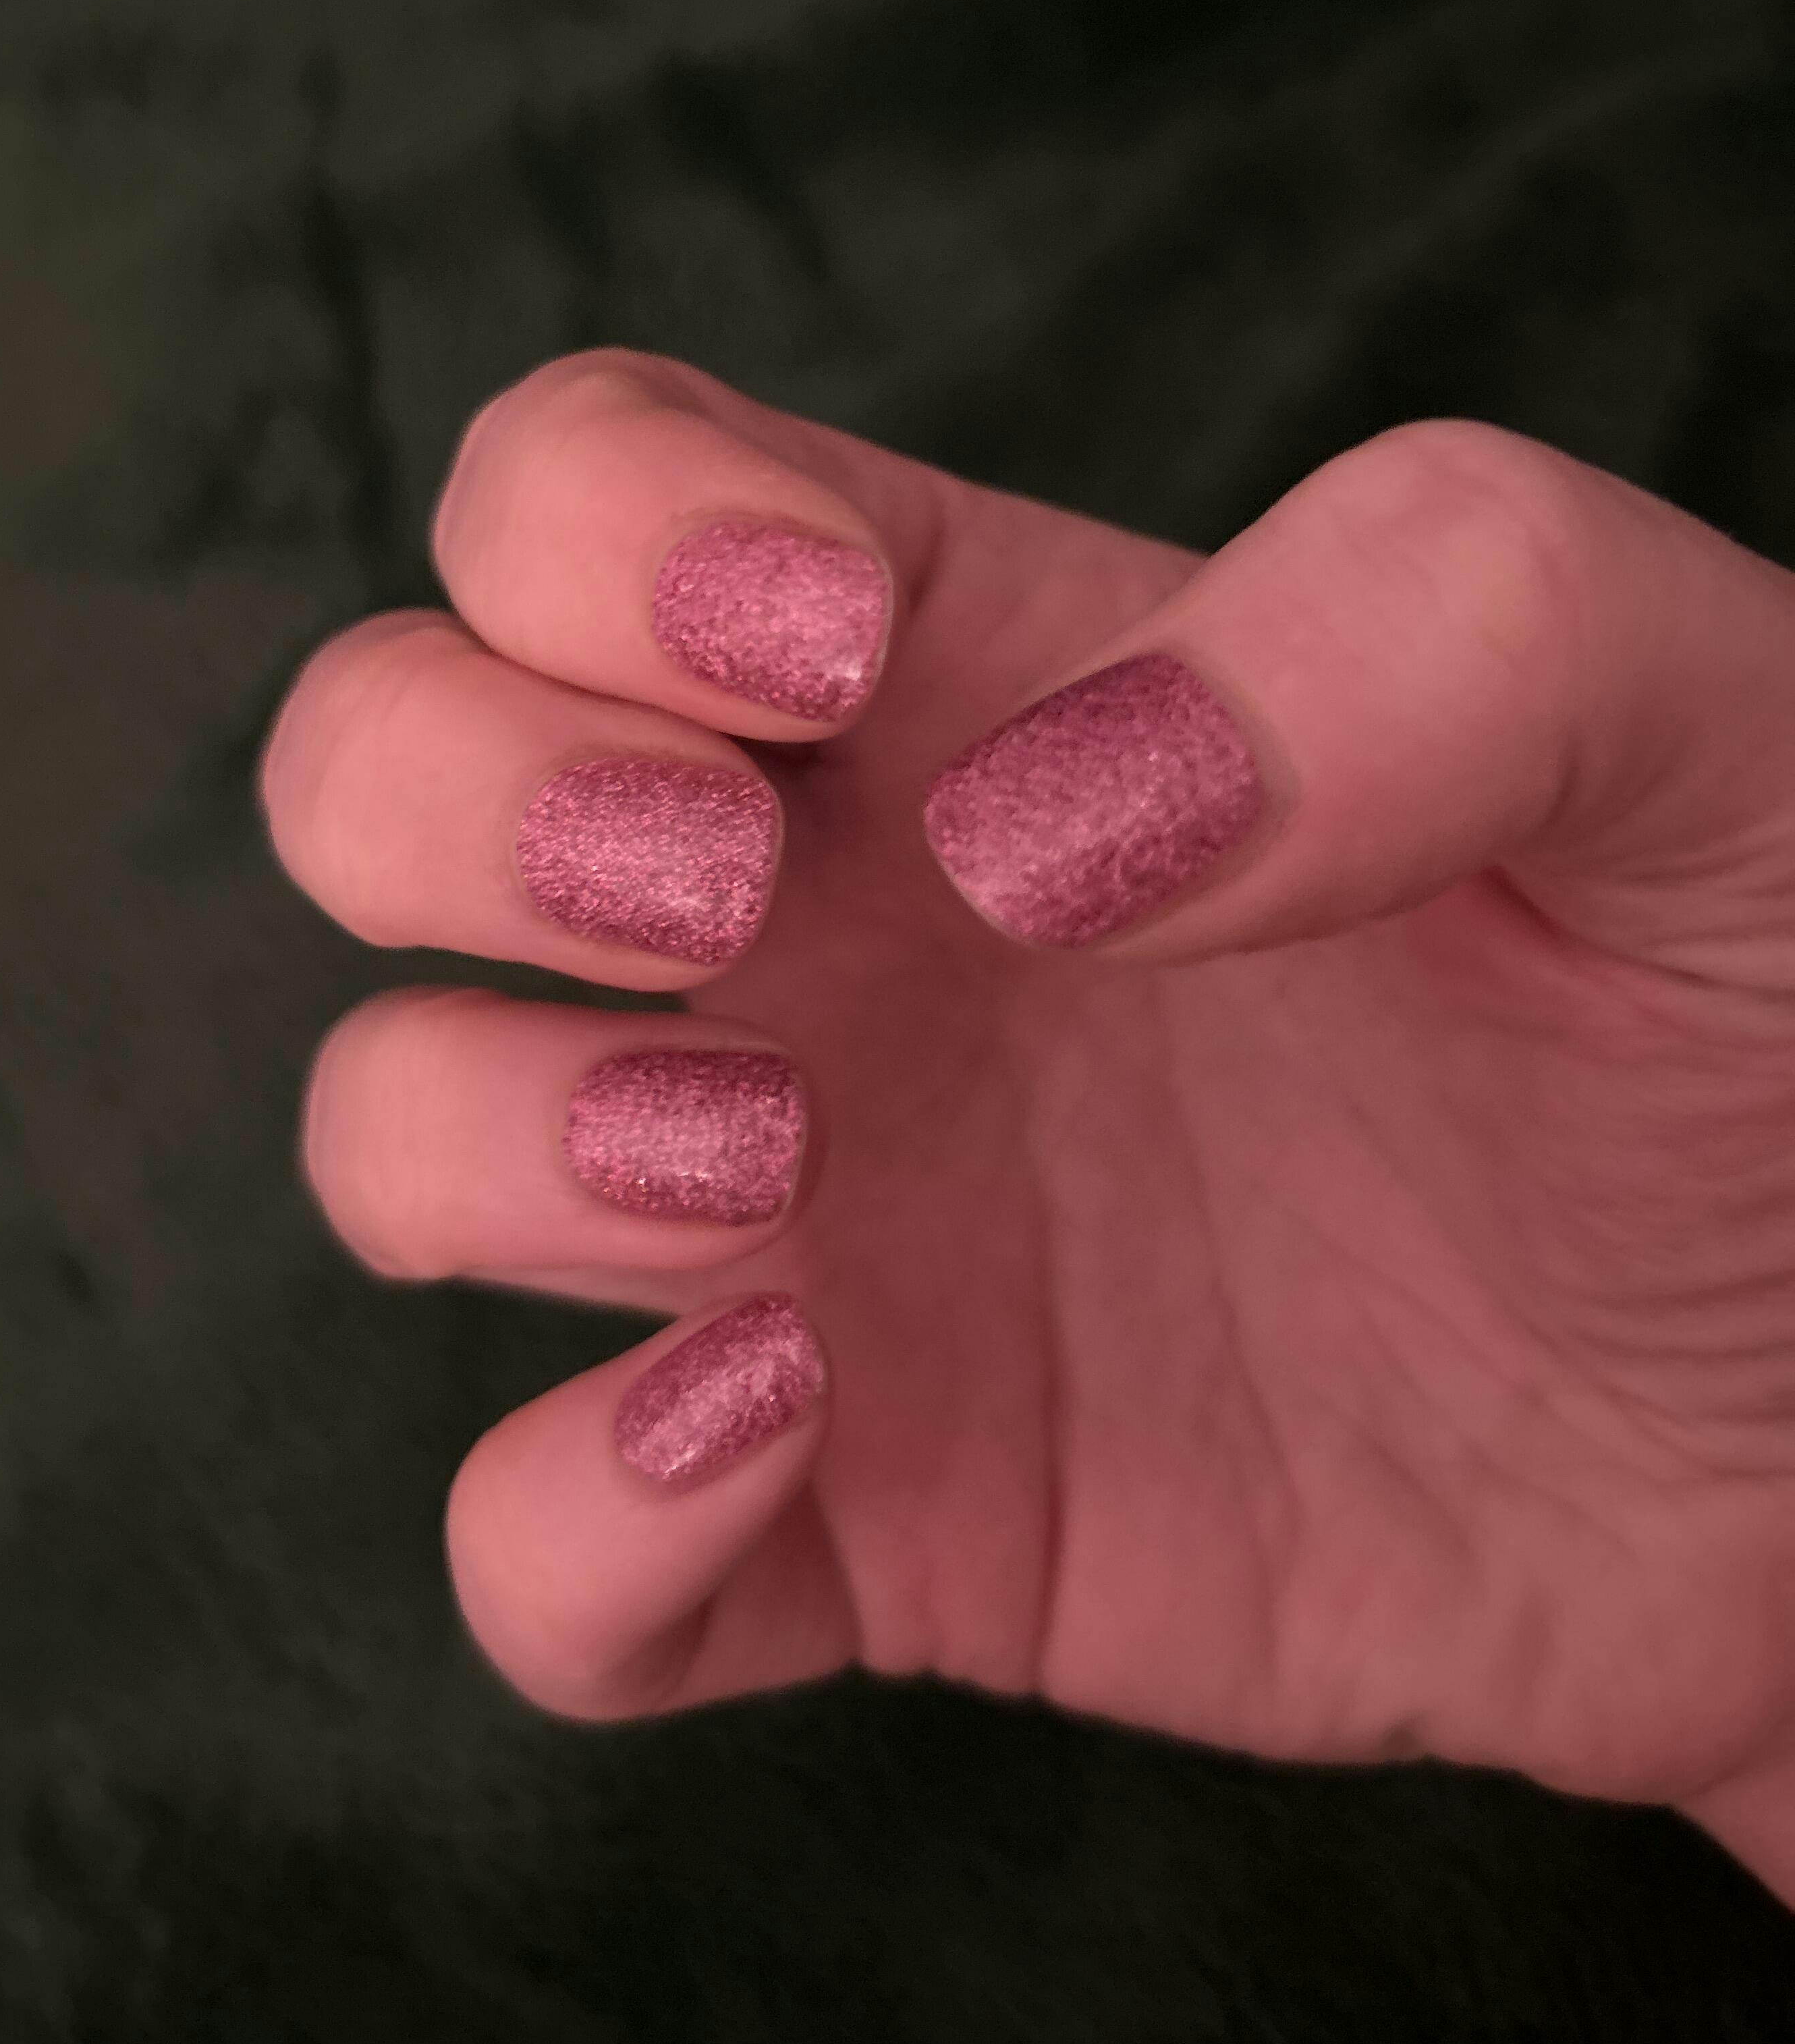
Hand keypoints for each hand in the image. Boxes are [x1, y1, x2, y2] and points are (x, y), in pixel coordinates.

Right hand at [263, 353, 1794, 1900]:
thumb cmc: (1765, 1009)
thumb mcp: (1695, 718)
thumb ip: (1442, 623)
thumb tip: (1046, 825)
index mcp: (963, 672)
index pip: (577, 491)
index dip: (590, 528)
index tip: (826, 650)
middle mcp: (820, 923)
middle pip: (387, 774)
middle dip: (453, 805)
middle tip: (718, 891)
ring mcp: (806, 1225)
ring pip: (399, 1129)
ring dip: (483, 1133)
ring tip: (768, 1165)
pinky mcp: (863, 1515)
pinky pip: (548, 1551)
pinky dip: (572, 1520)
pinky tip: (789, 1435)